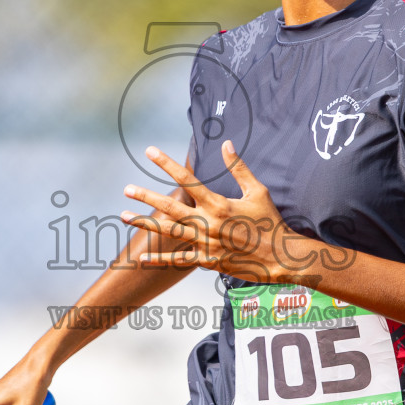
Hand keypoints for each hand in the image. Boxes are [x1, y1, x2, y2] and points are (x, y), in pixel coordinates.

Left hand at [119, 140, 320, 285]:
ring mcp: (205, 243)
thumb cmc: (270, 221)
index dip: (166, 163)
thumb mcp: (258, 190)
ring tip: (123, 215)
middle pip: (169, 207)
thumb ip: (238, 168)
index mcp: (218, 204)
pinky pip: (178, 259)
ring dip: (144, 223)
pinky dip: (159, 259)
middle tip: (127, 188)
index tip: (150, 151)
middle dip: (146, 196)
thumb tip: (226, 143)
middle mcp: (207, 223)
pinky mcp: (207, 261)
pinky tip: (141, 257)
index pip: (186, 179)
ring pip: (168, 232)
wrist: (280, 257)